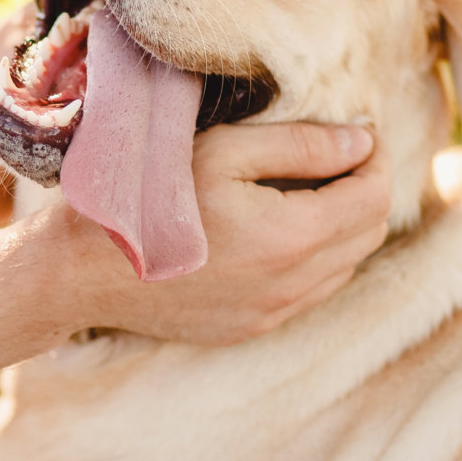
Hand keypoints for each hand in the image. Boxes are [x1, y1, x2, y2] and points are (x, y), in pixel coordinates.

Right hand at [62, 122, 388, 344]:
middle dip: (365, 190)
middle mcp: (293, 284)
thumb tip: (361, 142)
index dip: (375, 159)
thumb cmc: (150, 195)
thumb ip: (302, 145)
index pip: (373, 197)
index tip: (361, 133)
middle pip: (368, 235)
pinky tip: (281, 230)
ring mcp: (273, 313)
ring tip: (312, 189)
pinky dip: (316, 258)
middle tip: (340, 156)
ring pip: (344, 268)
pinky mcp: (251, 327)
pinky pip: (310, 293)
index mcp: (292, 236)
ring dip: (343, 227)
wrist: (86, 270)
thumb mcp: (225, 150)